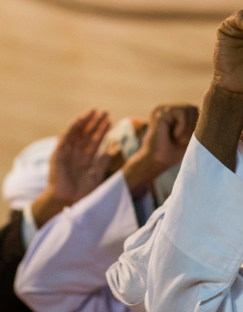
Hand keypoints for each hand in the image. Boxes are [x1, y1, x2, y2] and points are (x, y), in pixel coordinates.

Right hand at [31, 110, 110, 226]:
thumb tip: (115, 147)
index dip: (102, 131)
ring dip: (85, 122)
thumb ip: (104, 161)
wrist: (67, 200)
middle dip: (95, 123)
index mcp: (86, 159)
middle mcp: (77, 154)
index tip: (110, 121)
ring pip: (78, 133)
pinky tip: (80, 119)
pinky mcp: (58, 153)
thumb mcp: (97, 174)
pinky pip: (66, 137)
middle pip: (87, 134)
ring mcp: (68, 152)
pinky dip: (72, 128)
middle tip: (105, 111)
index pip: (95, 141)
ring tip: (94, 111)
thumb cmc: (82, 192)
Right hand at [122, 104, 198, 196]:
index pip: (196, 111)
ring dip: (187, 128)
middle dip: (192, 127)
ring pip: (188, 108)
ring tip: (178, 140)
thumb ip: (197, 124)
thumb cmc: (173, 152)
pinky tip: (174, 136)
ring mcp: (163, 109)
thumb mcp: (190, 137)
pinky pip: (180, 112)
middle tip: (182, 141)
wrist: (156, 162)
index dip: (197, 126)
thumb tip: (214, 112)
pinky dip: (182, 127)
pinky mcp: (160, 112)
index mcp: (175, 114)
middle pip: (193, 108)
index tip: (188, 140)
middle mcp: (169, 108)